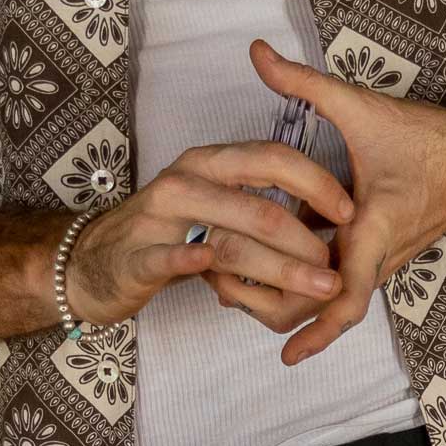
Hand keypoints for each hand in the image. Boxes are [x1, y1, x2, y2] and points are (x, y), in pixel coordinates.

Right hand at [66, 136, 353, 330]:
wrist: (95, 260)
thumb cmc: (167, 230)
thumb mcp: (213, 200)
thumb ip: (258, 198)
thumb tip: (325, 211)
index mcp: (210, 162)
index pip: (272, 158)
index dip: (316, 182)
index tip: (350, 210)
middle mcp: (186, 181)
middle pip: (257, 203)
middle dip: (306, 237)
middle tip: (338, 267)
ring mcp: (158, 217)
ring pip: (227, 240)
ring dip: (279, 268)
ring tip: (316, 288)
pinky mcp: (137, 256)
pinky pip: (168, 257)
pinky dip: (191, 262)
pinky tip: (219, 276)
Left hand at [246, 38, 445, 366]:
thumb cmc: (430, 139)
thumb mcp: (362, 107)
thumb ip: (304, 83)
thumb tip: (256, 53)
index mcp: (375, 229)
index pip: (348, 296)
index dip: (319, 330)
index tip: (288, 354)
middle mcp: (378, 255)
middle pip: (328, 309)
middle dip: (280, 312)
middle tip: (228, 296)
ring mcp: (380, 259)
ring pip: (331, 296)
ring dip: (290, 295)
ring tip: (236, 282)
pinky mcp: (378, 253)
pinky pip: (340, 278)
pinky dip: (306, 276)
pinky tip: (269, 256)